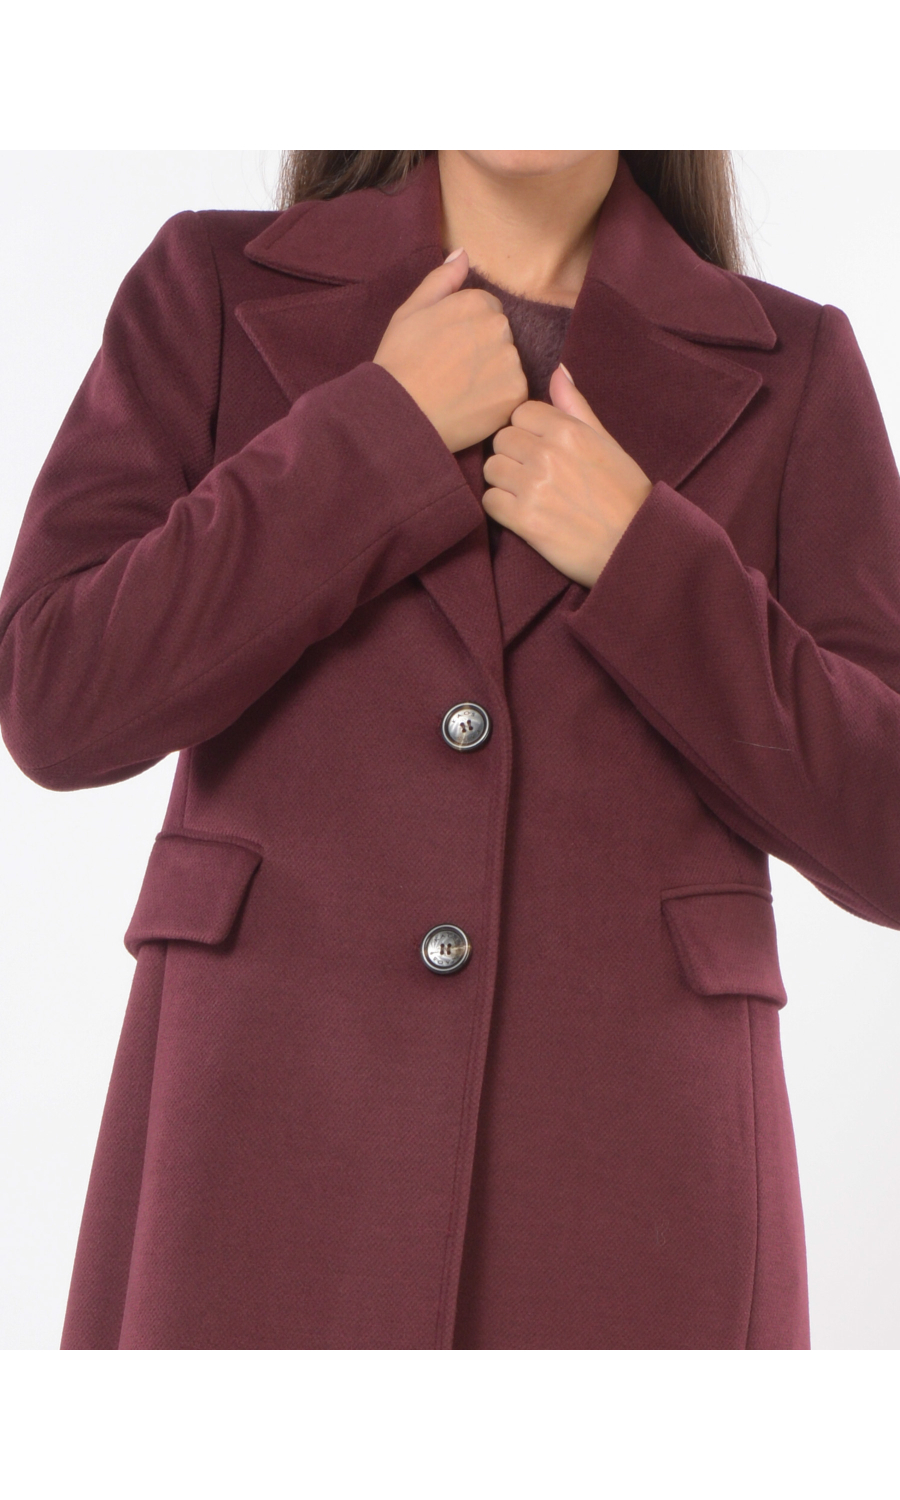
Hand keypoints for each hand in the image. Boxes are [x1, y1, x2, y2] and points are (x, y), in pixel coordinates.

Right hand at [372, 248, 527, 452]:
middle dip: (483, 350)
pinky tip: (472, 406)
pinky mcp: (516, 393)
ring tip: (460, 390)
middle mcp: (499, 326)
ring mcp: (510, 361)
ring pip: (509, 364)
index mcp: (476, 301)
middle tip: (452, 372)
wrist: (399, 414)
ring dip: (492, 376)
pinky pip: (514, 392)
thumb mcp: (410, 312)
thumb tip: (463, 253)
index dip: (466, 330)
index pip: (487, 309)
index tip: (447, 349)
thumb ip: (441, 280)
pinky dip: (498, 400)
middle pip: (501, 335)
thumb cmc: (399, 363)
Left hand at [482, 364, 653, 587]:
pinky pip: (489, 501)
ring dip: (503, 481)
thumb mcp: (607, 443)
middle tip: (533, 474)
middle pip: (502, 439)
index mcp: (569, 431)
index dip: (528, 430)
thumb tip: (557, 370)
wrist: (635, 546)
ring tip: (526, 493)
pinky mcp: (525, 520)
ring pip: (491, 469)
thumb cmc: (625, 495)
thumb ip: (576, 407)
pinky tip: (521, 513)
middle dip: (513, 455)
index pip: (521, 413)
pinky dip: (500, 508)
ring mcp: (534, 487)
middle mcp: (547, 454)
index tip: (540, 448)